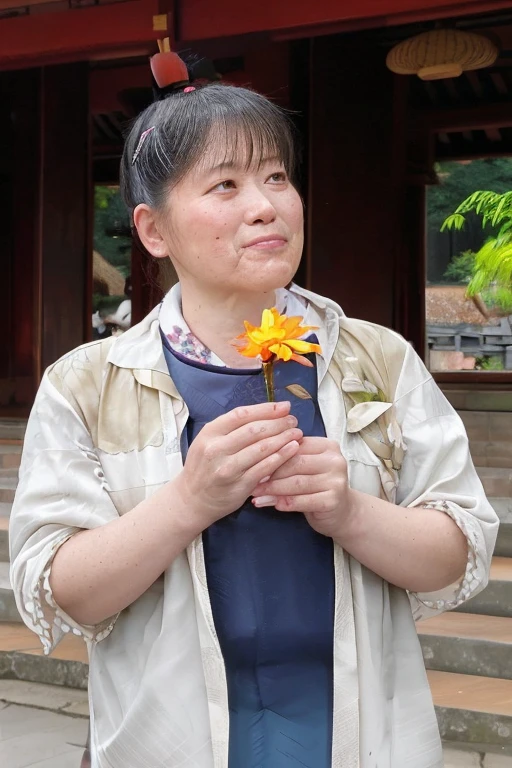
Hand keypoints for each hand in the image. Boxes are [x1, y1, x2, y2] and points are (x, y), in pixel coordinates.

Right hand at [173, 401, 302, 527]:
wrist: (192, 500)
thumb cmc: (204, 467)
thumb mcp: (208, 441)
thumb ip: (231, 429)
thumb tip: (265, 414)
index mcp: (209, 433)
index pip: (241, 415)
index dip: (265, 409)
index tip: (283, 406)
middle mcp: (216, 449)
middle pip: (253, 430)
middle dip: (278, 423)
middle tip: (293, 420)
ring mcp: (227, 469)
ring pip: (261, 448)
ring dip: (283, 438)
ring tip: (297, 433)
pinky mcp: (238, 486)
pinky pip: (264, 468)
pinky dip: (281, 457)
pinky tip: (292, 450)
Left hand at [251, 436, 351, 537]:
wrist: (342, 512)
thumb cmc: (318, 486)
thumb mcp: (306, 467)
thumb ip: (289, 460)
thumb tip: (257, 461)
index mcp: (327, 446)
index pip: (295, 446)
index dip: (272, 455)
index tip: (252, 464)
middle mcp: (335, 460)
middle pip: (295, 463)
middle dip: (270, 473)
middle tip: (252, 481)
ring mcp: (336, 480)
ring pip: (297, 483)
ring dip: (273, 490)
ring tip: (256, 495)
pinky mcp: (333, 500)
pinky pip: (303, 501)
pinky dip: (286, 503)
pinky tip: (274, 505)